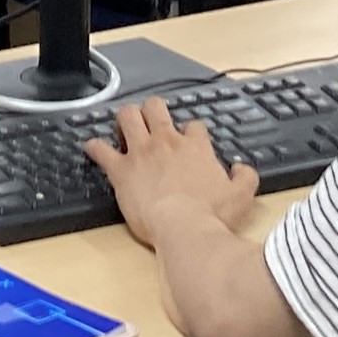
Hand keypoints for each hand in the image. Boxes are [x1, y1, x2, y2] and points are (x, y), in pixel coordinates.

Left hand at [84, 99, 257, 249]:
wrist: (183, 228)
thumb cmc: (211, 215)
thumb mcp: (242, 196)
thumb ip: (245, 177)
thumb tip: (241, 169)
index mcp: (196, 147)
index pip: (193, 126)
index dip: (190, 131)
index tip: (189, 141)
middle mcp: (167, 142)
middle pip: (156, 108)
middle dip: (153, 110)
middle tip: (151, 119)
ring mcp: (141, 153)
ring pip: (128, 116)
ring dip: (125, 118)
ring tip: (124, 124)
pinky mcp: (121, 170)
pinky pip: (101, 150)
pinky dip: (95, 147)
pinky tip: (92, 148)